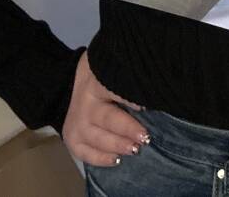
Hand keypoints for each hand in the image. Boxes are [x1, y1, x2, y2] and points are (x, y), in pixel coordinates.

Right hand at [62, 52, 149, 167]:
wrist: (81, 79)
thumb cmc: (108, 73)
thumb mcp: (119, 67)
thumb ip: (133, 78)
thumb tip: (156, 91)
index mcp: (97, 79)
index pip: (113, 89)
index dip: (129, 99)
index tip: (145, 107)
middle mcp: (85, 101)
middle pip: (106, 118)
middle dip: (127, 129)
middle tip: (145, 137)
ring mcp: (75, 121)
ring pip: (95, 138)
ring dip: (116, 145)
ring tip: (135, 149)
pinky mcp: (72, 137)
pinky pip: (83, 152)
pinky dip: (100, 158)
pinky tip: (116, 160)